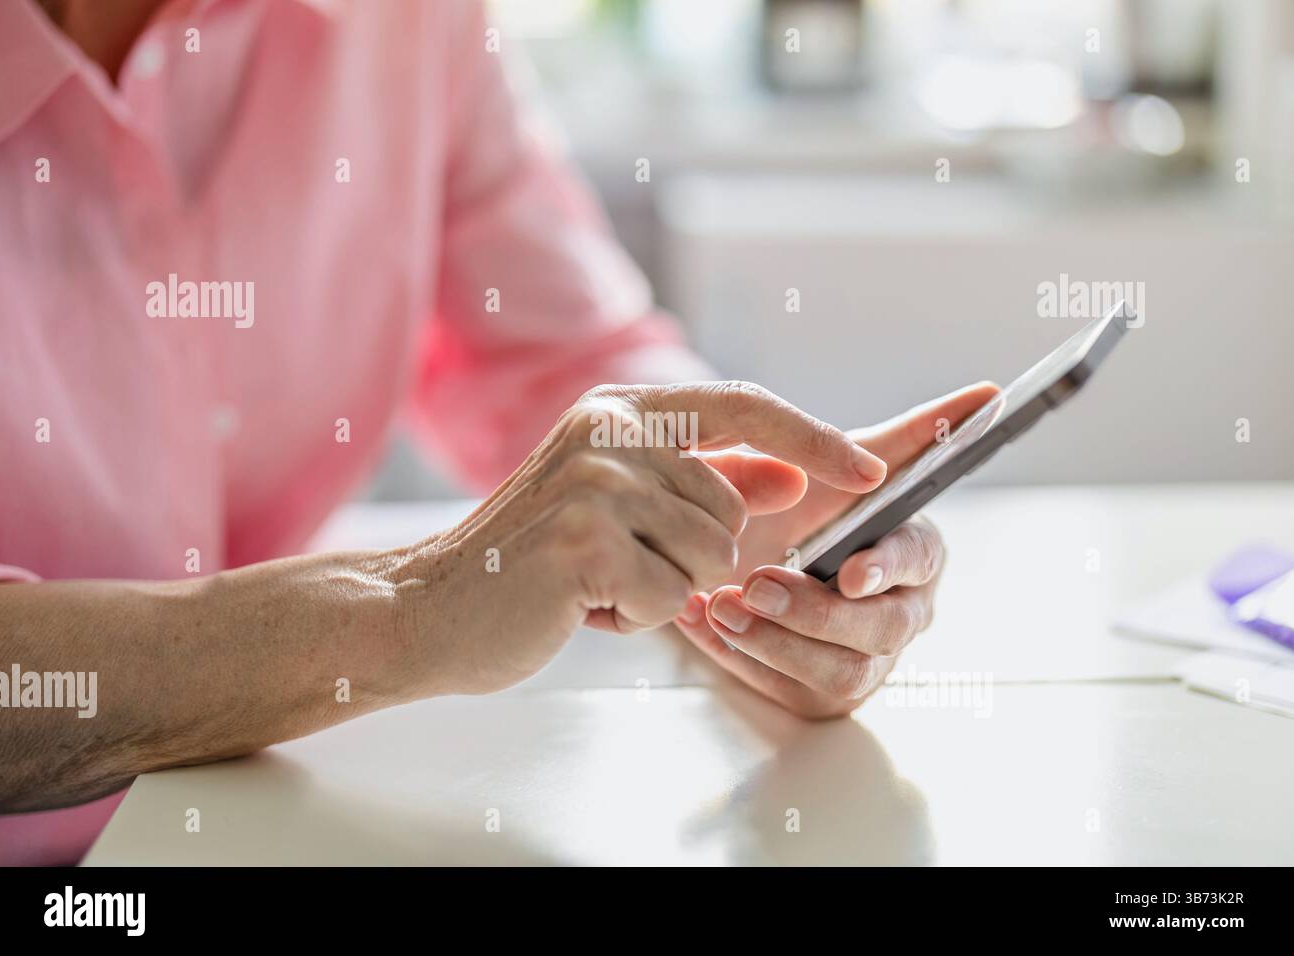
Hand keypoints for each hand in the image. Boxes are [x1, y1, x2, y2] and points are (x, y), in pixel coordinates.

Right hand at [389, 381, 887, 695]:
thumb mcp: (623, 510)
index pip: (744, 405)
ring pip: (711, 557)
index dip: (813, 438)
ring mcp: (597, 480)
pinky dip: (632, 618)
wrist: (428, 608)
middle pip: (732, 509)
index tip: (870, 470)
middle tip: (614, 567)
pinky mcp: (587, 538)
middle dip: (691, 561)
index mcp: (620, 409)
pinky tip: (577, 606)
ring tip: (593, 584)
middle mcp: (610, 429)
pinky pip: (671, 597)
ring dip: (662, 591)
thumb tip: (791, 478)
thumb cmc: (530, 563)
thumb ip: (704, 485)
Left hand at [671, 382, 999, 718]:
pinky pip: (786, 690)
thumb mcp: (848, 458)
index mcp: (917, 552)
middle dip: (816, 612)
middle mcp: (900, 613)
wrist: (739, 542)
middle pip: (879, 630)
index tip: (849, 572)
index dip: (886, 567)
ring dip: (775, 642)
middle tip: (755, 584)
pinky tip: (701, 622)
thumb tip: (989, 393)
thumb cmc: (808, 499)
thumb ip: (914, 431)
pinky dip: (740, 658)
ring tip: (719, 606)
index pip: (917, 562)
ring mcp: (864, 659)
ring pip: (839, 672)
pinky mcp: (819, 692)